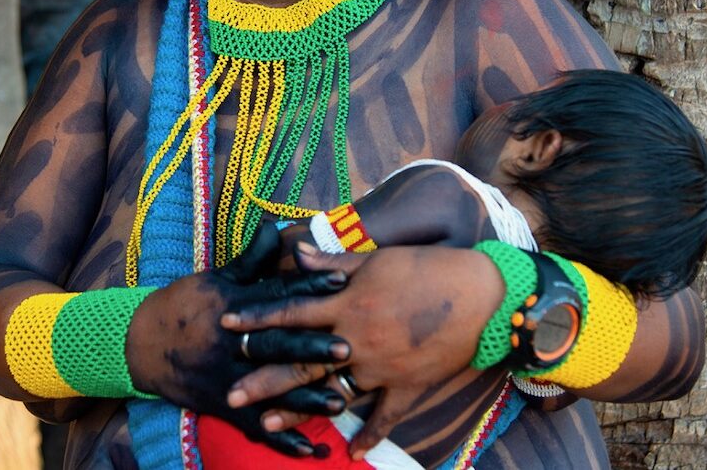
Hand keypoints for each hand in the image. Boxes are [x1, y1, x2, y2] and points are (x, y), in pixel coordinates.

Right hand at [125, 223, 351, 456]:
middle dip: (311, 347)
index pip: (276, 295)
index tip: (341, 281)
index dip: (309, 287)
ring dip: (305, 398)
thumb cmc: (184, 305)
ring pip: (270, 388)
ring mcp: (226, 376)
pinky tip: (309, 450)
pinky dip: (281, 438)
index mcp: (234, 306)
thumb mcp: (216, 277)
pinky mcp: (221, 403)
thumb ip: (251, 260)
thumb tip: (275, 229)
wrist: (139, 343)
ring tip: (340, 403)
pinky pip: (253, 425)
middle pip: (276, 344)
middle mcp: (231, 342)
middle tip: (347, 348)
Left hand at [220, 243, 504, 458]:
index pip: (292, 311)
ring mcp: (382, 369)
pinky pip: (385, 417)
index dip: (257, 316)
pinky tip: (350, 452)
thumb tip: (299, 256)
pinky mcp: (408, 387)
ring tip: (267, 424)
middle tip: (230, 394)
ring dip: (299, 409)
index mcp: (349, 305)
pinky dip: (369, 434)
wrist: (481, 296)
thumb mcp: (378, 259)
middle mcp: (357, 340)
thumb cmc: (428, 269)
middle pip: (301, 361)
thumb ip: (335, 266)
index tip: (226, 322)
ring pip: (332, 392)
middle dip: (263, 378)